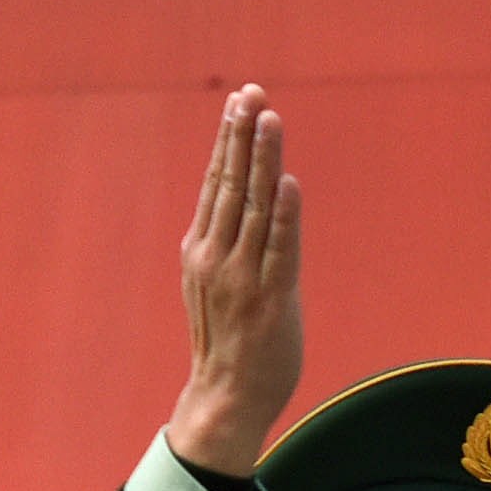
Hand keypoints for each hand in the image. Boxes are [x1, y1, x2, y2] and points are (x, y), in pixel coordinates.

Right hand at [166, 88, 306, 481]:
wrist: (226, 397)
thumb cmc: (227, 342)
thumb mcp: (214, 283)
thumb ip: (224, 244)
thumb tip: (238, 206)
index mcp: (201, 248)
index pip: (217, 183)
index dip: (229, 141)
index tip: (240, 102)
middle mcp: (216, 256)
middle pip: (231, 184)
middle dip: (242, 136)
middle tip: (252, 94)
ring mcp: (242, 276)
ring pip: (255, 207)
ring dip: (263, 161)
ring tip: (271, 119)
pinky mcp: (271, 299)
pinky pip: (279, 249)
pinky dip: (285, 215)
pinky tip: (289, 183)